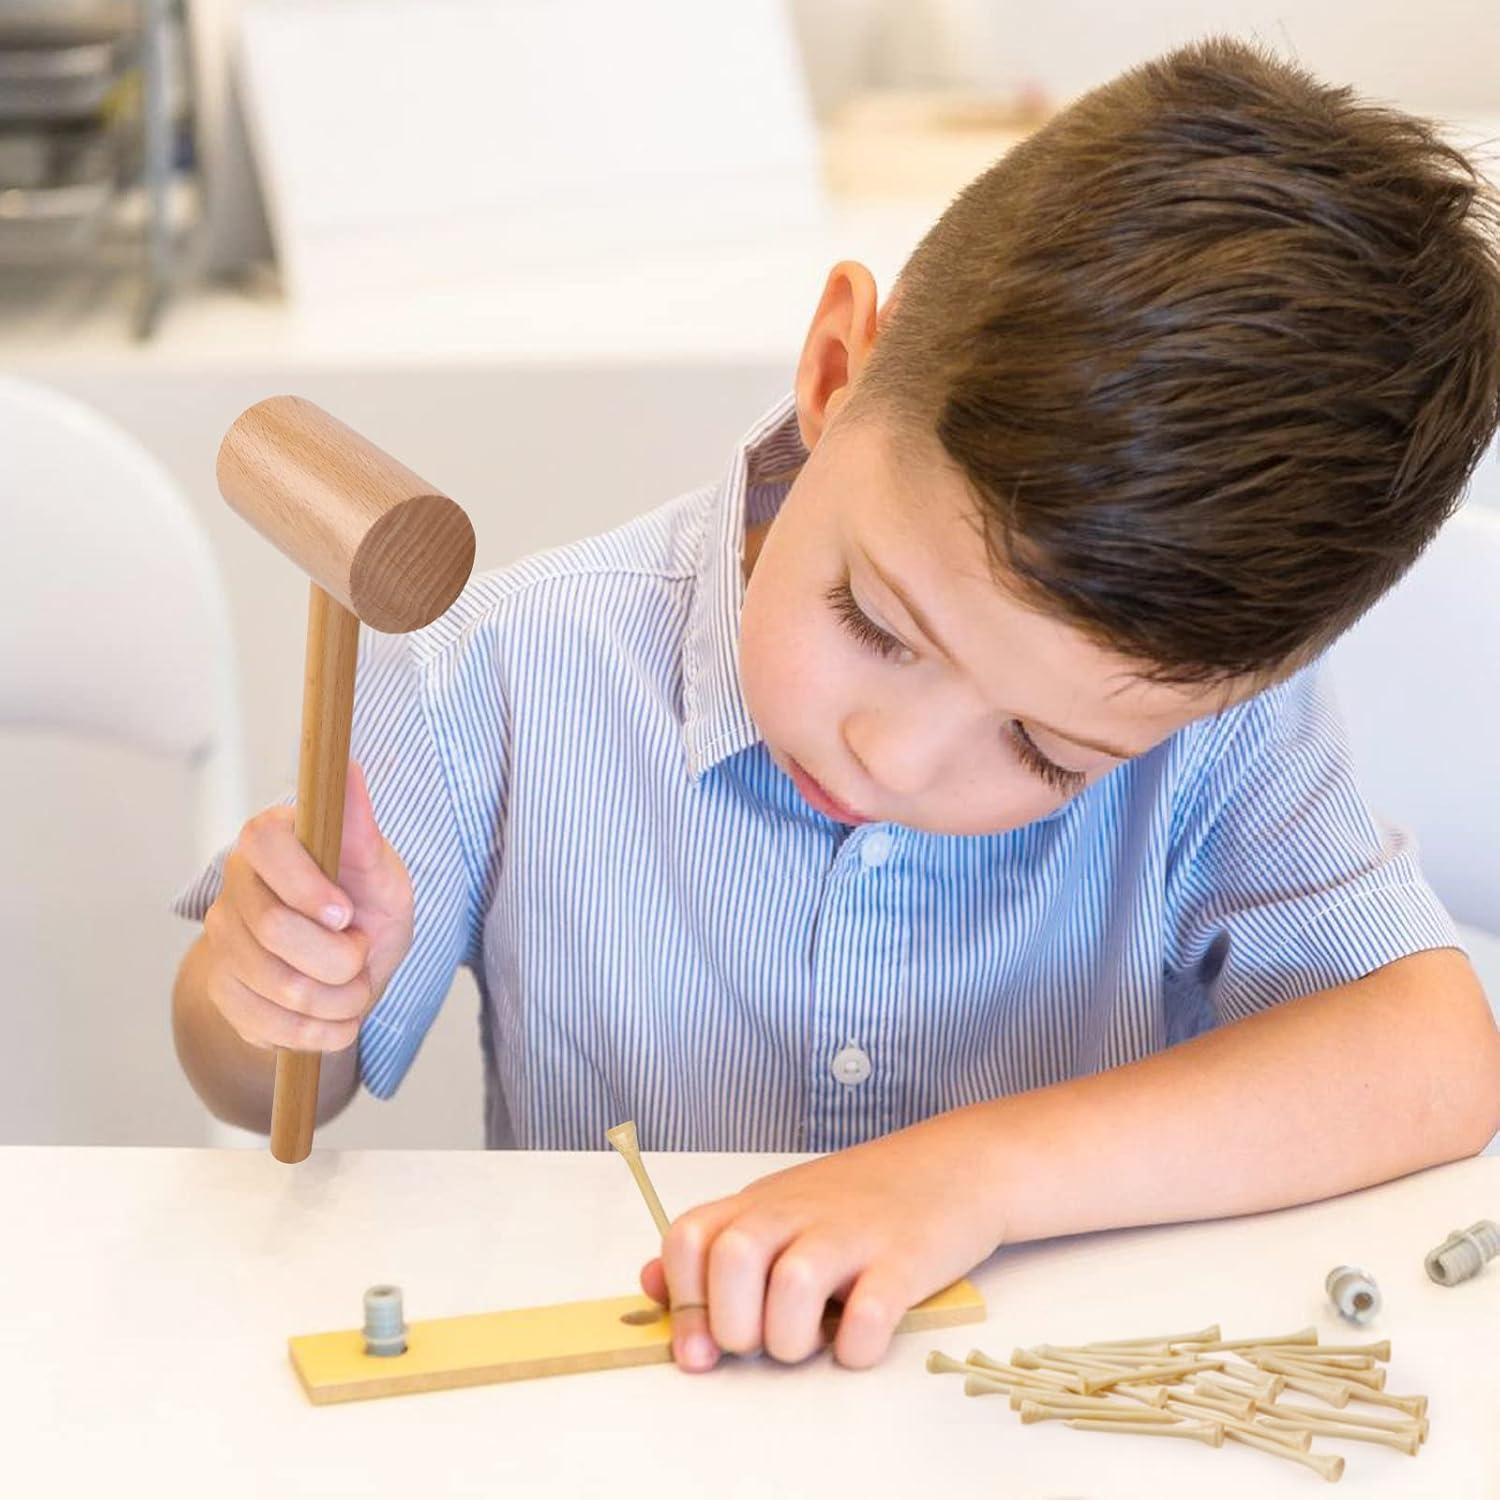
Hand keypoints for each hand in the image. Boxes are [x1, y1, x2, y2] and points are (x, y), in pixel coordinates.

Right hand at [200, 759, 413, 1051]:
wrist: (349, 974)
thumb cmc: (368, 909)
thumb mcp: (381, 874)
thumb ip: (362, 831)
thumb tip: (350, 770)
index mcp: (271, 840)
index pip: (264, 845)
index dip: (305, 887)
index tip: (346, 914)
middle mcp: (236, 885)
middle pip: (272, 929)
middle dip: (340, 957)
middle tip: (361, 953)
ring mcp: (223, 940)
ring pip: (277, 985)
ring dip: (339, 998)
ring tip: (356, 984)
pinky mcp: (224, 991)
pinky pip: (270, 1024)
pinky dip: (322, 1031)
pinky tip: (338, 1015)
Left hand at [637, 1112, 1003, 1372]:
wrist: (956, 1163)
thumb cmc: (861, 1197)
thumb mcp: (779, 1207)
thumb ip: (718, 1243)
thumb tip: (650, 1284)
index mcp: (762, 1203)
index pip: (689, 1236)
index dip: (682, 1299)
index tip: (700, 1348)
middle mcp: (800, 1211)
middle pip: (732, 1258)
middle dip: (733, 1324)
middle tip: (761, 1342)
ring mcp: (854, 1232)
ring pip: (793, 1285)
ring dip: (790, 1339)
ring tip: (810, 1342)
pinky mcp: (906, 1260)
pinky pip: (869, 1314)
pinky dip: (856, 1347)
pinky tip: (860, 1340)